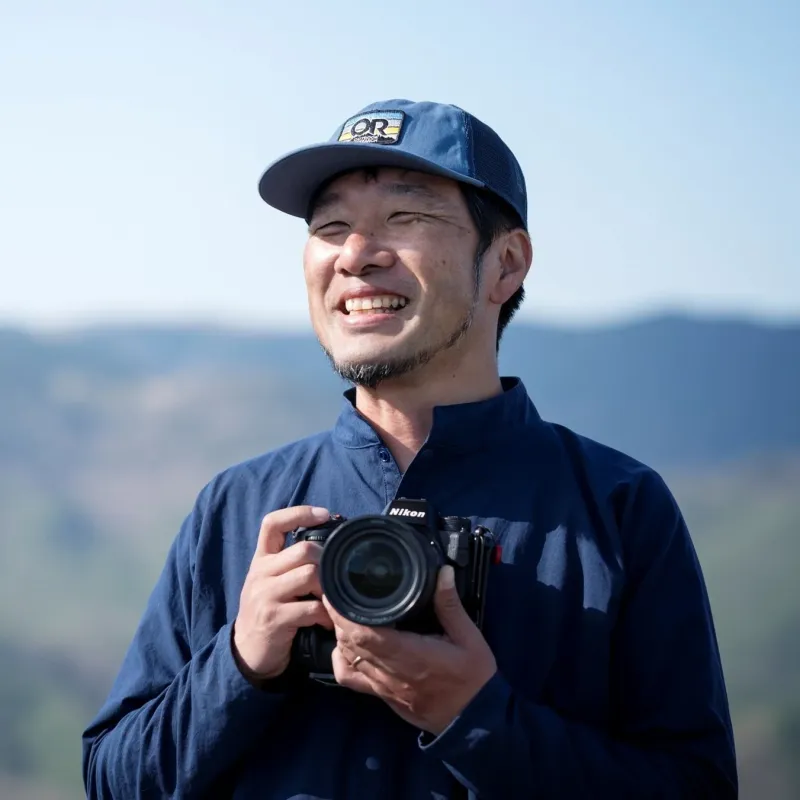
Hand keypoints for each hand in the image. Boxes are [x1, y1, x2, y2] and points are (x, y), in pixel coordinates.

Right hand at [232, 505, 333, 681]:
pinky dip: (326, 615)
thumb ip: (290, 562)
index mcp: (262, 559)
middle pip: (302, 550)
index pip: (272, 523)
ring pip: (309, 575)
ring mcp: (265, 595)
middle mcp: (260, 573)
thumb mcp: (272, 581)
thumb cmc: (269, 610)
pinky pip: (310, 608)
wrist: (246, 651)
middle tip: (335, 577)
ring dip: (328, 588)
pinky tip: (328, 622)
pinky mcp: (274, 619)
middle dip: (326, 561)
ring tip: (333, 600)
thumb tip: (329, 544)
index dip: (299, 513)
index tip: (324, 514)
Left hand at [324, 565, 496, 735]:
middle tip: (338, 594)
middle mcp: (390, 672)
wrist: (474, 721)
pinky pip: (351, 678)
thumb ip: (451, 605)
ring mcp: (383, 687)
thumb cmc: (473, 678)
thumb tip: (443, 573)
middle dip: (338, 618)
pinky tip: (347, 645)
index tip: (336, 592)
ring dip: (340, 635)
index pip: (364, 634)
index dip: (344, 614)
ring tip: (343, 613)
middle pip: (350, 643)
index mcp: (410, 655)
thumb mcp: (469, 638)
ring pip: (348, 658)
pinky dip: (342, 659)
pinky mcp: (383, 696)